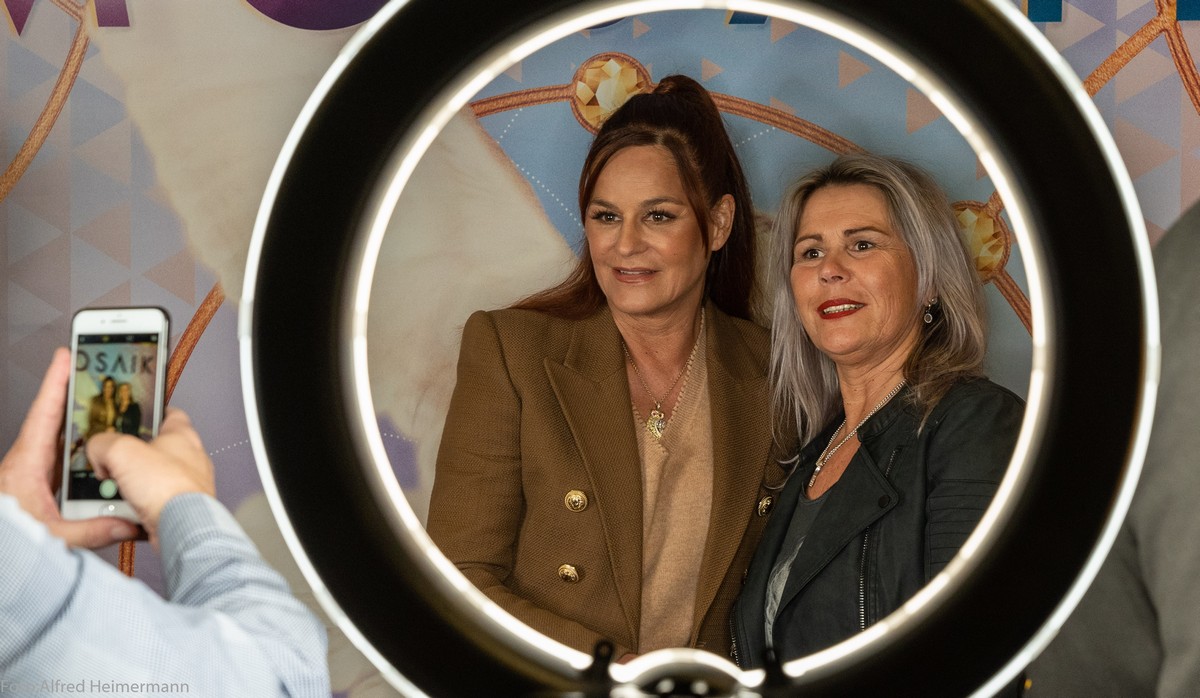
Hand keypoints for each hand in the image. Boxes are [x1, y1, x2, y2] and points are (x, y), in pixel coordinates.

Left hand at [0, 348, 139, 546]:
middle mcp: (29, 464)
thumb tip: (126, 522)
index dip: (56, 382)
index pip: (44, 414)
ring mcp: (36, 475)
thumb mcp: (52, 538)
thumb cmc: (7, 543)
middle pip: (56, 420)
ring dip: (85, 426)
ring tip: (111, 409)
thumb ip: (91, 531)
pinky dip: (85, 453)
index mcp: (26, 465)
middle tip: (97, 374)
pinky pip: (67, 462)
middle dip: (76, 396)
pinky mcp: (41, 487)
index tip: (67, 355)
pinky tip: (105, 455)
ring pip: (63, 441)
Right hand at [87, 407, 214, 548]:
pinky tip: (124, 512)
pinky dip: (135, 508)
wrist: (181, 527)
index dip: (151, 413)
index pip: (170, 414)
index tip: (136, 416)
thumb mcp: (122, 451)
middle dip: (128, 459)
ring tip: (113, 491)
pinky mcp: (179, 509)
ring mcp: (186, 486)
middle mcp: (189, 460)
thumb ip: (104, 443)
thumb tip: (97, 450)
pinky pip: (150, 504)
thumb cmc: (168, 487)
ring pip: (149, 481)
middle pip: (153, 451)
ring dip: (129, 487)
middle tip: (111, 463)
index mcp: (183, 436)